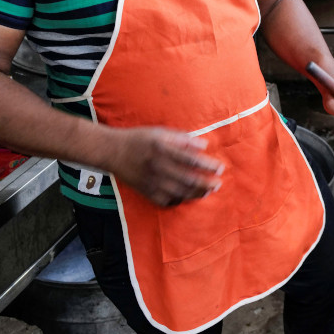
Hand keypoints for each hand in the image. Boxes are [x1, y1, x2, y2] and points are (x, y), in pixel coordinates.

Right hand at [104, 127, 223, 206]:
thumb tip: (204, 145)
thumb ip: (183, 139)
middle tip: (218, 183)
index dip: (208, 166)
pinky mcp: (146, 191)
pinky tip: (188, 197)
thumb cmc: (139, 139)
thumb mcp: (161, 132)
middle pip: (188, 180)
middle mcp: (158, 167)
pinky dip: (179, 200)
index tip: (220, 168)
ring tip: (208, 191)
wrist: (112, 151)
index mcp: (163, 150)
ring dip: (197, 194)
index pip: (191, 160)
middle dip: (207, 183)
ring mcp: (152, 182)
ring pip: (179, 193)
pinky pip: (166, 201)